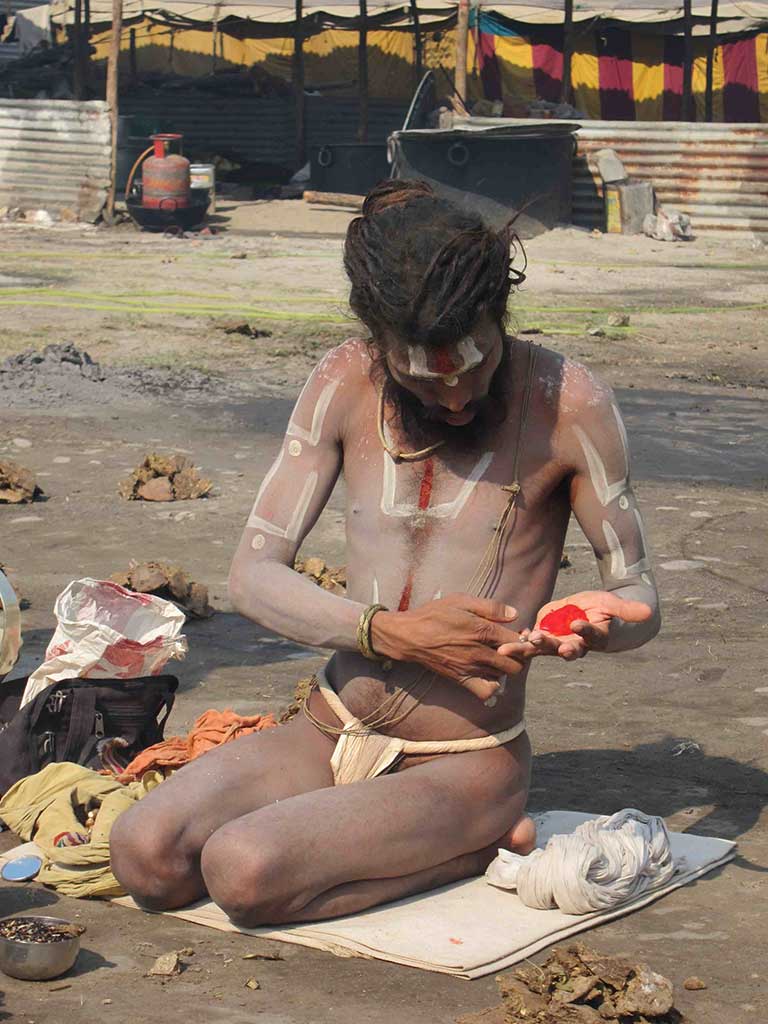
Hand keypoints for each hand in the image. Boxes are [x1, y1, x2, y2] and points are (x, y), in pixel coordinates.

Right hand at [370, 593, 538, 701]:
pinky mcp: (462, 679)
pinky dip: (492, 686)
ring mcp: (471, 667)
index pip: (518, 640)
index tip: (519, 635)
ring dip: (505, 668)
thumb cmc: (434, 614)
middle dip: (518, 656)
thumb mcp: (461, 601)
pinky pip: (486, 691)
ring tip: (498, 658)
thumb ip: (491, 607)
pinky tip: (488, 675)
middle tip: (511, 649)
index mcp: (483, 630)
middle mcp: (480, 651)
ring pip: (504, 676)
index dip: (523, 638)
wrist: (409, 636)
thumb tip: (515, 613)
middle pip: (516, 662)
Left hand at [499, 591, 653, 661]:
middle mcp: (574, 643)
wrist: (595, 613)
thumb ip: (628, 610)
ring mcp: (558, 640)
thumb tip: (650, 612)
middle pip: (561, 647)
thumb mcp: (616, 605)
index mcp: (593, 637)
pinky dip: (521, 640)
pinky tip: (509, 639)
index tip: (578, 625)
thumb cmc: (607, 610)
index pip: (589, 635)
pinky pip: (532, 640)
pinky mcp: (546, 633)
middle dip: (548, 645)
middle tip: (535, 641)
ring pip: (541, 646)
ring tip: (511, 646)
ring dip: (527, 647)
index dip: (584, 631)